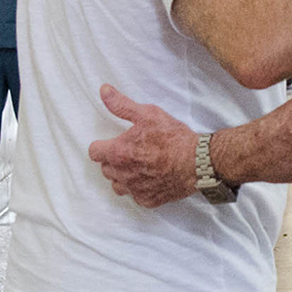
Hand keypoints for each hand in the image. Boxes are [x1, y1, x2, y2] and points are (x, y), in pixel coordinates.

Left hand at [87, 84, 199, 207]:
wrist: (197, 161)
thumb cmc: (173, 137)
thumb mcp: (148, 114)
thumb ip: (122, 105)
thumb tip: (104, 91)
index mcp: (118, 152)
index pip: (94, 153)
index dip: (102, 146)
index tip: (112, 143)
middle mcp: (123, 174)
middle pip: (105, 169)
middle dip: (113, 161)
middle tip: (130, 152)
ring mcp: (135, 189)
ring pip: (117, 185)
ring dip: (122, 177)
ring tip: (137, 167)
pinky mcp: (148, 200)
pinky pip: (135, 196)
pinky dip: (139, 188)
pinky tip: (150, 178)